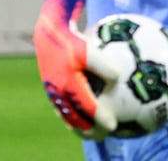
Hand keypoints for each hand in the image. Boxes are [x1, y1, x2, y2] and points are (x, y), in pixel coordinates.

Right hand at [33, 0, 118, 139]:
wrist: (49, 33)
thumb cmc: (72, 39)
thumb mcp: (89, 50)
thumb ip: (104, 66)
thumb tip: (118, 78)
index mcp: (69, 85)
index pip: (87, 108)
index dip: (100, 119)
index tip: (113, 126)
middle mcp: (59, 93)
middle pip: (75, 118)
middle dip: (88, 130)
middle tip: (103, 135)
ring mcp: (53, 92)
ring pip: (67, 115)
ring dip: (79, 126)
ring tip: (91, 132)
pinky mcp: (51, 88)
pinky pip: (62, 107)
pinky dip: (72, 115)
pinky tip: (82, 114)